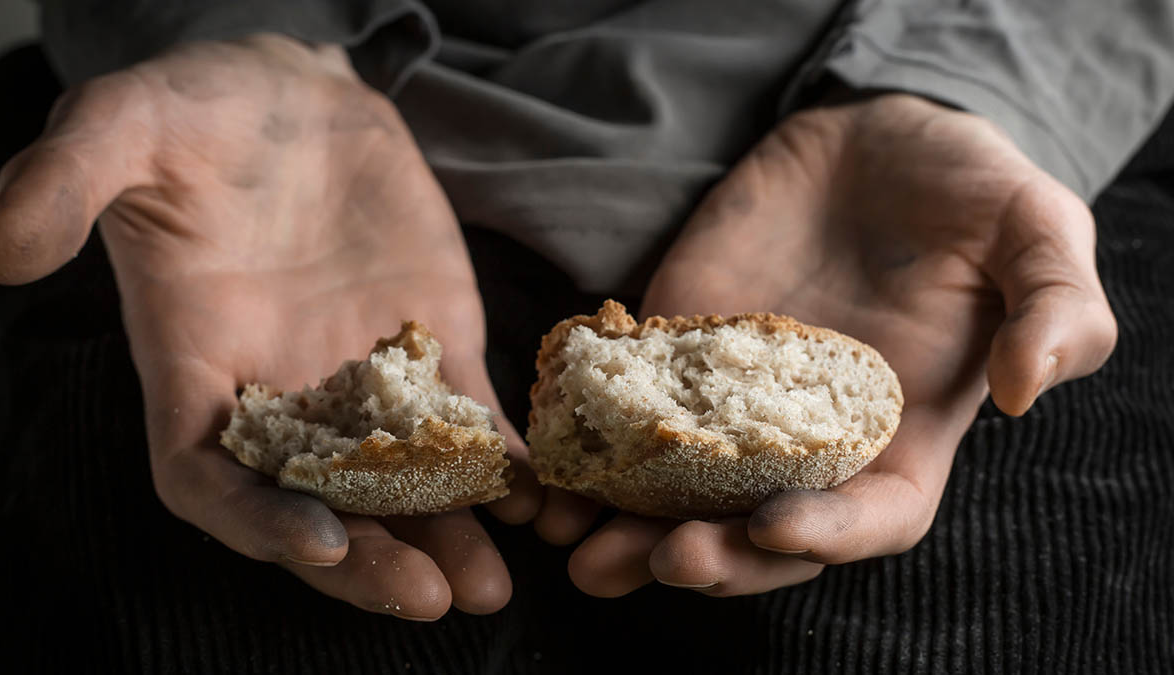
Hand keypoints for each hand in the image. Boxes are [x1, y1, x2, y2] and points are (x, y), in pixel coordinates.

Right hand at [0, 35, 544, 617]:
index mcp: (195, 368)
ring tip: (490, 584)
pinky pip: (469, 422)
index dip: (253, 522)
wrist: (296, 96)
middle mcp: (280, 395)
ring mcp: (363, 381)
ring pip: (401, 485)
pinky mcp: (432, 348)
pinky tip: (538, 499)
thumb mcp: (122, 124)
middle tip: (428, 598)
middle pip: (315, 507)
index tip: (313, 544)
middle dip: (366, 559)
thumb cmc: (198, 110)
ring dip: (444, 538)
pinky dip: (501, 466)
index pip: (208, 478)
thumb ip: (66, 181)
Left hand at [565, 93, 1116, 596]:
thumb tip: (1029, 391)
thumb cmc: (967, 186)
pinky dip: (591, 449)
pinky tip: (553, 467)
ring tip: (580, 548)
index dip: (828, 538)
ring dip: (630, 531)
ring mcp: (737, 403)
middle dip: (714, 557)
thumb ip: (1055, 309)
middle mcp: (814, 439)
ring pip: (683, 495)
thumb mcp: (1036, 230)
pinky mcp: (677, 355)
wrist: (870, 137)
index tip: (774, 526)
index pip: (872, 518)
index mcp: (904, 433)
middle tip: (660, 556)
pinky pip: (631, 416)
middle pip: (763, 532)